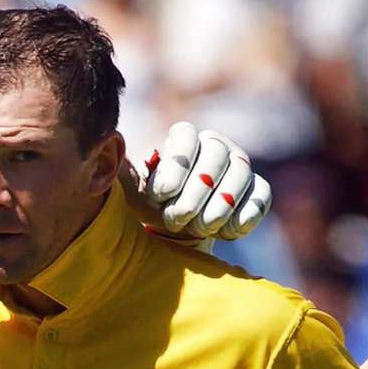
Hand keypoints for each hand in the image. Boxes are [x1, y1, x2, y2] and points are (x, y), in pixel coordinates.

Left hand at [120, 121, 271, 243]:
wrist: (176, 229)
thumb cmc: (151, 204)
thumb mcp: (131, 188)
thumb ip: (121, 169)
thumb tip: (107, 143)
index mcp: (183, 137)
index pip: (185, 136)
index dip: (175, 165)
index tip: (160, 195)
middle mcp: (215, 145)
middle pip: (214, 158)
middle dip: (195, 193)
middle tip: (176, 219)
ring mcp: (240, 166)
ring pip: (239, 176)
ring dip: (219, 206)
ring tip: (199, 228)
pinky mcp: (257, 189)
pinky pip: (260, 196)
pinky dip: (246, 214)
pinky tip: (227, 232)